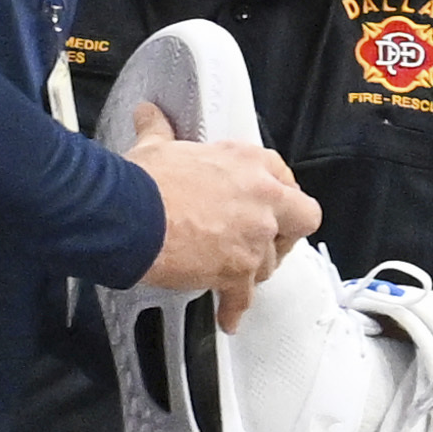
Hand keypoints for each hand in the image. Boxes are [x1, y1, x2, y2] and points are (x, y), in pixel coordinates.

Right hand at [130, 123, 320, 316]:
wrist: (130, 215)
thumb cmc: (145, 182)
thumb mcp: (157, 146)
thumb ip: (161, 131)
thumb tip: (150, 116)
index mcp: (248, 164)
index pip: (283, 177)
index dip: (278, 194)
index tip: (269, 202)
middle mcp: (261, 200)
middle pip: (302, 220)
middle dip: (288, 232)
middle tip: (268, 239)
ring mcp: (253, 238)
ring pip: (272, 263)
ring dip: (254, 270)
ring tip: (235, 272)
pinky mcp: (237, 272)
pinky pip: (243, 297)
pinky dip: (234, 309)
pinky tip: (228, 315)